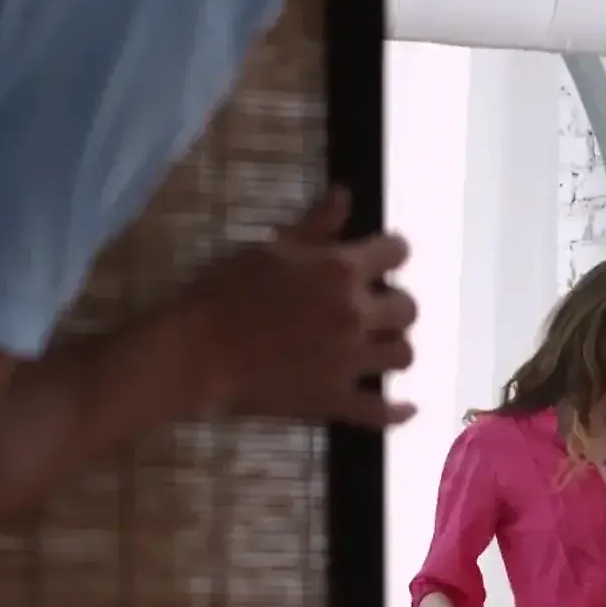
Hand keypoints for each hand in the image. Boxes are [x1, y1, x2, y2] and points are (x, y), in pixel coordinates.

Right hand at [194, 187, 418, 427]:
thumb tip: (346, 195)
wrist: (197, 351)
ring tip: (379, 347)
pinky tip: (406, 408)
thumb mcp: (273, 248)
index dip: (393, 253)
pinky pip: (381, 412)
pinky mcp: (334, 399)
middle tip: (374, 308)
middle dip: (394, 304)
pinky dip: (398, 412)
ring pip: (403, 355)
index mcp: (341, 270)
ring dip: (394, 348)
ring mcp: (348, 360)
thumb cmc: (227, 291)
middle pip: (408, 308)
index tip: (383, 259)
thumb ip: (316, 224)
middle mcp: (355, 314)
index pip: (397, 253)